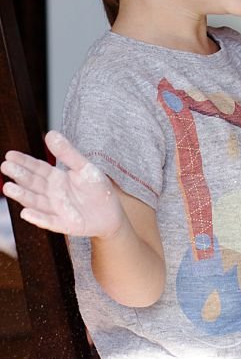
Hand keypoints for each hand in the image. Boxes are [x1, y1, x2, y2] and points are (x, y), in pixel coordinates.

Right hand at [1, 130, 122, 238]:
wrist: (112, 213)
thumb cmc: (96, 188)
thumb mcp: (84, 167)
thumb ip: (67, 153)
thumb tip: (50, 133)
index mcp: (56, 178)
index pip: (37, 168)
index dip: (24, 162)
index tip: (9, 155)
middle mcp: (52, 194)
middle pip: (33, 184)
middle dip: (19, 176)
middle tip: (5, 166)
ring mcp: (56, 210)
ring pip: (36, 202)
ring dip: (22, 196)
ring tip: (8, 187)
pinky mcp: (64, 225)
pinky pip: (49, 221)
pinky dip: (38, 218)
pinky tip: (26, 213)